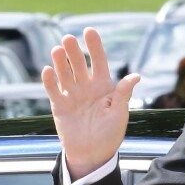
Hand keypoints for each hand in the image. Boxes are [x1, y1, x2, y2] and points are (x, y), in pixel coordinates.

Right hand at [41, 28, 140, 179]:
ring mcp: (72, 95)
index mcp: (103, 86)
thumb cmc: (110, 134)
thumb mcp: (119, 113)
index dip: (94, 46)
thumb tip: (136, 76)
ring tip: (57, 49)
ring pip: (65, 73)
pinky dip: (50, 81)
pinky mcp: (59, 105)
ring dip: (60, 62)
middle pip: (78, 64)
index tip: (89, 31)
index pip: (98, 61)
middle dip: (74, 51)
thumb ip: (123, 94)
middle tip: (69, 39)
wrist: (94, 154)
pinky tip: (48, 70)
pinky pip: (53, 90)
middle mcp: (86, 87)